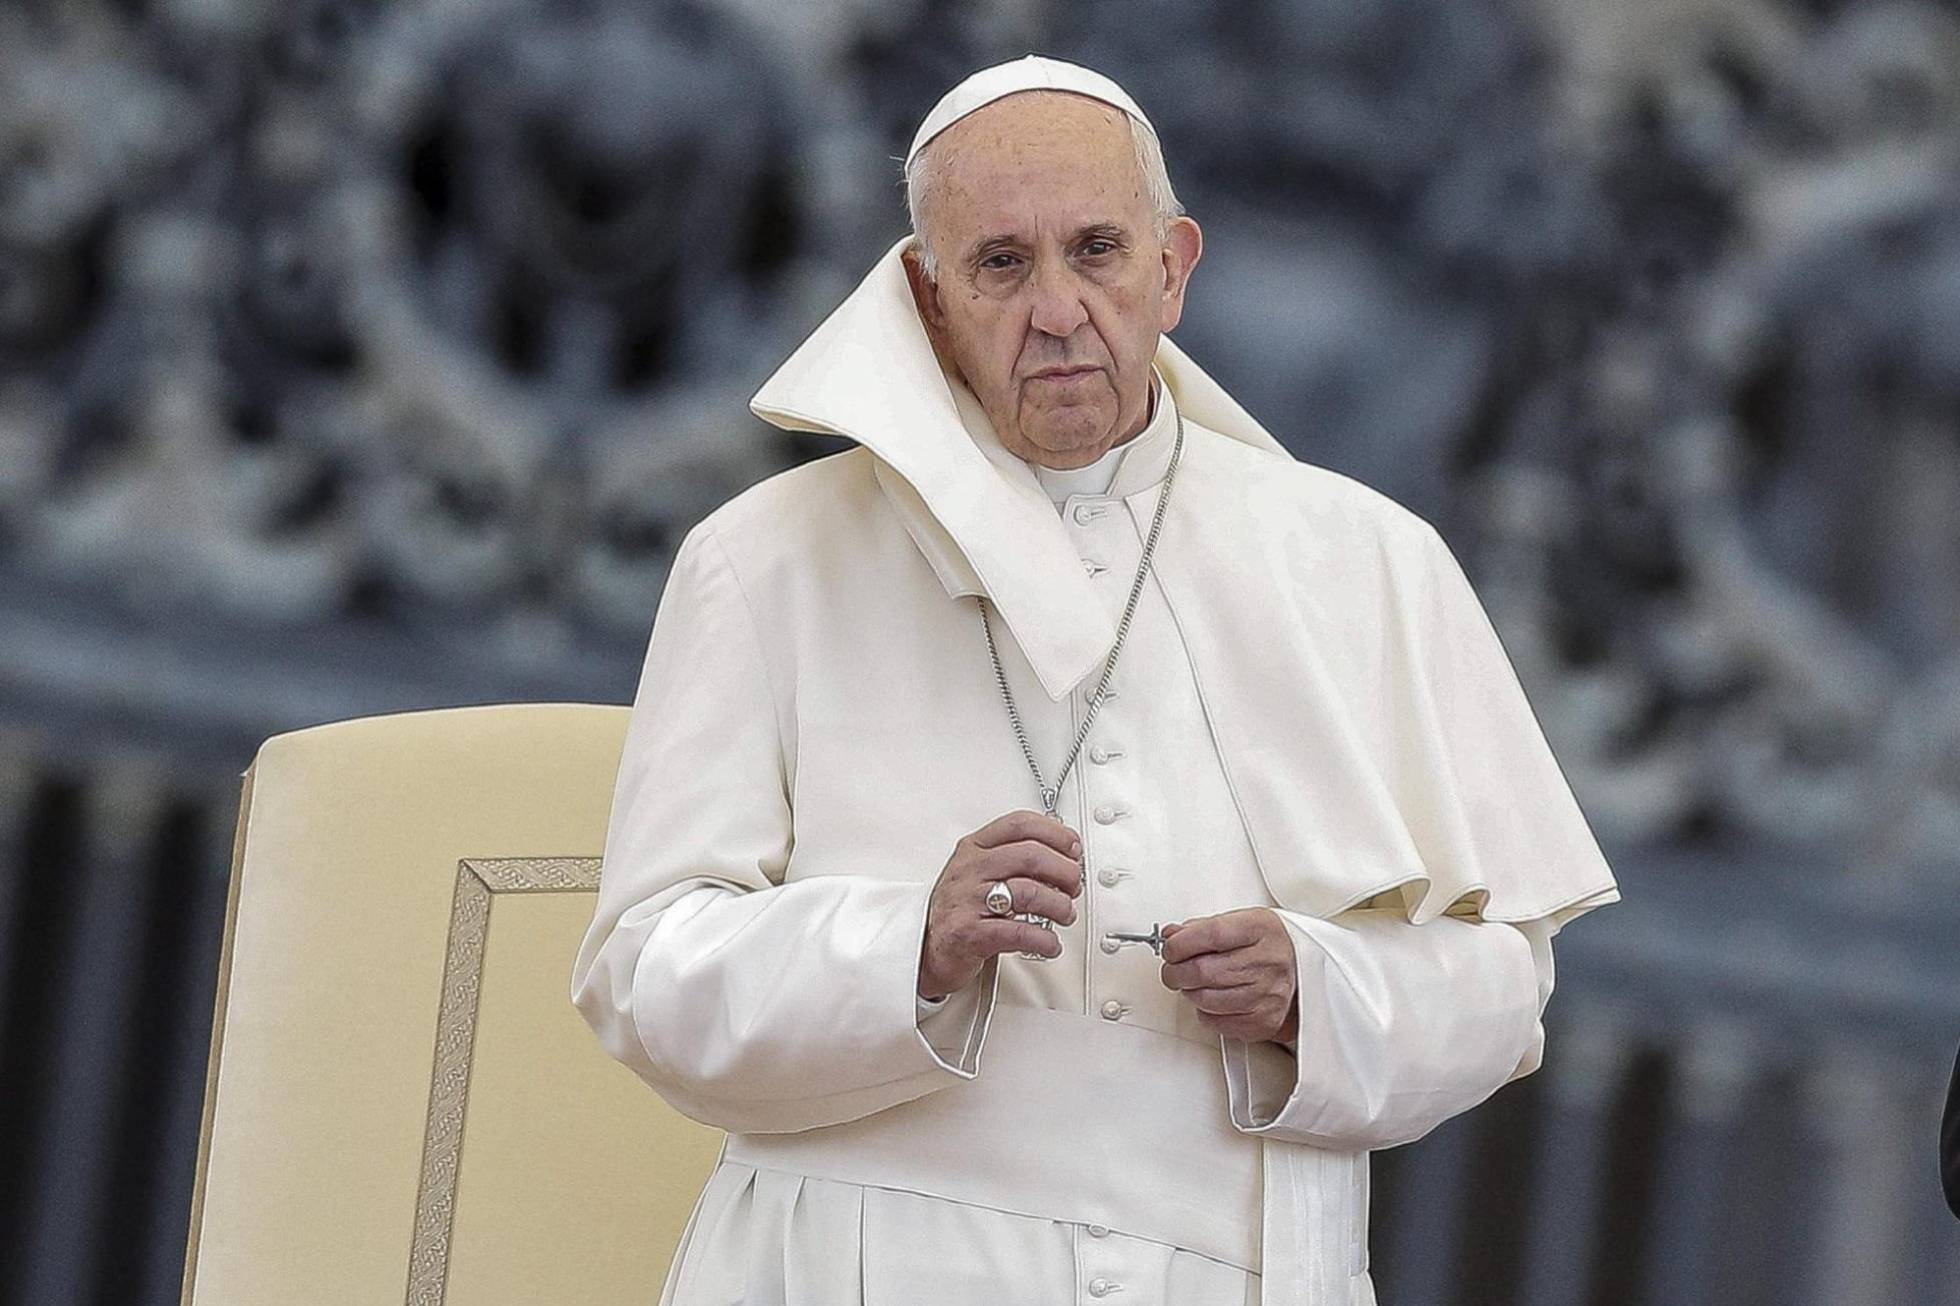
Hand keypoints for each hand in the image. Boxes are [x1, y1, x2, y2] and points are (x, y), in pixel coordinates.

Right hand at [918, 810, 1083, 999]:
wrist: (924, 948)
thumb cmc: (959, 908)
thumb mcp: (979, 872)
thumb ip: (1014, 859)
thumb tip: (1065, 857)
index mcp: (974, 848)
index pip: (1020, 824)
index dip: (1056, 834)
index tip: (1073, 849)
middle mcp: (970, 869)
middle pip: (1031, 856)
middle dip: (1064, 871)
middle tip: (1074, 886)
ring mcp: (969, 900)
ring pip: (1029, 893)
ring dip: (1060, 906)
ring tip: (1065, 915)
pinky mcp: (971, 934)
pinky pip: (1019, 933)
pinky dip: (1044, 940)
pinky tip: (1050, 944)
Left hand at [1158, 908, 1299, 1044]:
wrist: (1307, 975)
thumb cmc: (1271, 946)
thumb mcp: (1243, 922)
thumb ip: (1203, 928)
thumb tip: (1171, 936)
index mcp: (1261, 930)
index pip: (1211, 934)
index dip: (1181, 943)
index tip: (1170, 947)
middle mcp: (1267, 962)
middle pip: (1203, 971)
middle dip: (1176, 971)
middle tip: (1172, 969)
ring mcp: (1267, 995)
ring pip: (1205, 999)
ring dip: (1190, 992)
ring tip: (1195, 983)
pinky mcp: (1263, 1022)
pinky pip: (1216, 1021)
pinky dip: (1206, 1011)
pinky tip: (1214, 999)